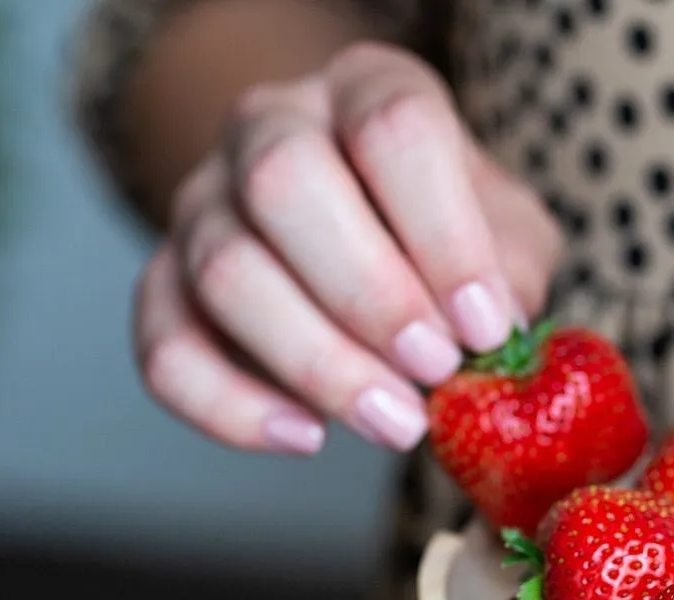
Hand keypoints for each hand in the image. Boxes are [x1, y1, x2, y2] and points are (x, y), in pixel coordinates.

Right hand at [133, 42, 562, 454]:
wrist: (368, 243)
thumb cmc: (446, 239)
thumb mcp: (507, 237)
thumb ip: (508, 275)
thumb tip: (495, 343)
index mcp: (366, 89)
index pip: (393, 128)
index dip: (444, 235)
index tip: (485, 326)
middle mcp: (270, 125)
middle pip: (283, 182)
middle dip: (369, 295)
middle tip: (435, 371)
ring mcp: (202, 201)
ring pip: (225, 272)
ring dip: (317, 363)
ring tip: (397, 423)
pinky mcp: (164, 284)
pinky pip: (166, 349)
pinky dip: (231, 407)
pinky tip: (306, 437)